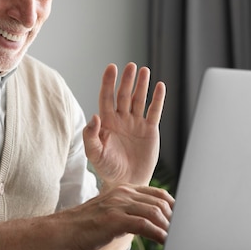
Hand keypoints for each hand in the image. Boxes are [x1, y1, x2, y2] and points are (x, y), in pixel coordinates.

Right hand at [59, 184, 173, 249]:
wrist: (63, 229)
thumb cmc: (86, 223)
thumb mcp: (112, 210)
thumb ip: (130, 210)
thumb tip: (151, 220)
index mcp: (124, 189)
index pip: (157, 193)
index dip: (173, 206)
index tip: (181, 219)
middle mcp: (123, 193)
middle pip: (159, 202)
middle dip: (174, 218)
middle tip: (181, 231)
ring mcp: (118, 204)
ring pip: (154, 212)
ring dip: (168, 227)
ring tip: (175, 238)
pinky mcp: (114, 219)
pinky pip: (144, 225)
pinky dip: (157, 234)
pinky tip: (163, 242)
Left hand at [83, 63, 165, 186]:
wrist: (127, 183)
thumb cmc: (108, 169)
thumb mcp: (95, 154)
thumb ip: (91, 136)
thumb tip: (94, 116)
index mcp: (107, 122)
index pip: (107, 97)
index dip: (109, 82)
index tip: (112, 68)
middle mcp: (121, 119)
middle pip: (124, 95)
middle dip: (127, 80)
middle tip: (131, 66)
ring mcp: (136, 124)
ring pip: (139, 99)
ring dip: (141, 85)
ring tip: (144, 70)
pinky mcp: (150, 130)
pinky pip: (154, 111)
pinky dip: (157, 99)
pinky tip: (159, 86)